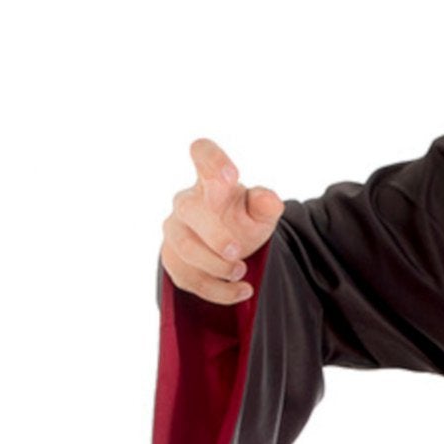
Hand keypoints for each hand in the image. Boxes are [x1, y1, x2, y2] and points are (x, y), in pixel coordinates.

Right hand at [160, 137, 286, 302]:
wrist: (229, 248)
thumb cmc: (242, 220)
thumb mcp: (260, 213)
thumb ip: (265, 205)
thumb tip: (270, 201)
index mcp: (211, 181)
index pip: (203, 153)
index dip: (212, 160)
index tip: (231, 176)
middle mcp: (187, 202)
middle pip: (190, 209)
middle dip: (214, 234)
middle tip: (238, 252)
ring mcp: (175, 231)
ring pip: (185, 247)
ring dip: (216, 265)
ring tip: (241, 271)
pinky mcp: (173, 260)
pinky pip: (188, 277)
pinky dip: (218, 289)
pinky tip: (242, 291)